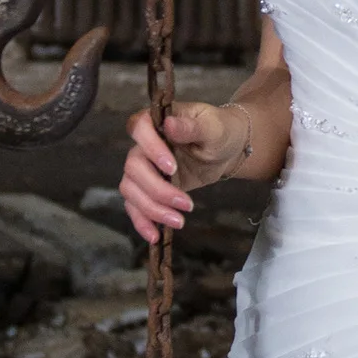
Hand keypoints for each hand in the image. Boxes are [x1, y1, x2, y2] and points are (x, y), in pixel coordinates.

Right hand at [120, 97, 246, 240]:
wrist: (226, 149)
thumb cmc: (219, 131)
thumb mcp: (213, 127)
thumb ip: (192, 127)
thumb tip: (169, 125)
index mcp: (157, 122)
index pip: (138, 127)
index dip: (150, 148)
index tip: (172, 167)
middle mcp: (143, 144)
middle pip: (134, 167)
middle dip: (158, 190)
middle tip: (186, 204)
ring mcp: (144, 168)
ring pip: (131, 190)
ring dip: (152, 209)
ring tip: (179, 221)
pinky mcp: (148, 189)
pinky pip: (135, 206)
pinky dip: (141, 221)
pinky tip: (155, 235)